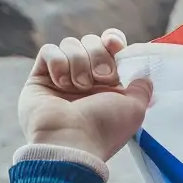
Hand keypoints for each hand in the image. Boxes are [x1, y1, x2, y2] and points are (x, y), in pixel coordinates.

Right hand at [17, 30, 153, 162]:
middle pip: (90, 41)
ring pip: (70, 44)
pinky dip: (57, 63)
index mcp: (105, 86)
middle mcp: (82, 81)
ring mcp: (59, 80)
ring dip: (78, 62)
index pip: (108, 46)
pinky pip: (49, 51)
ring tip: (78, 87)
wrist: (70, 142)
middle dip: (97, 54)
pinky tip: (60, 83)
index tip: (115, 46)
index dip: (112, 40)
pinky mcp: (38, 79)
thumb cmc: (103, 128)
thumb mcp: (135, 109)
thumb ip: (142, 87)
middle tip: (99, 79)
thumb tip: (144, 74)